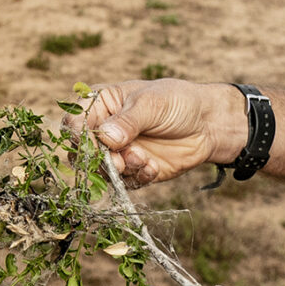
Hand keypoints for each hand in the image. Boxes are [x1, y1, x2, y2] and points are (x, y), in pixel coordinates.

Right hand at [79, 79, 250, 186]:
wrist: (210, 124)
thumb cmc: (178, 102)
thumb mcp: (152, 104)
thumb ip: (127, 121)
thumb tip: (106, 138)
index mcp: (101, 104)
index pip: (74, 122)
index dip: (80, 136)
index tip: (98, 142)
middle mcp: (105, 129)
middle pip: (82, 152)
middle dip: (99, 159)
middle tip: (119, 159)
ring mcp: (119, 152)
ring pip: (101, 171)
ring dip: (121, 169)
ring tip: (143, 159)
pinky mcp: (134, 170)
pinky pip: (124, 183)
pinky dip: (138, 177)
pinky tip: (154, 166)